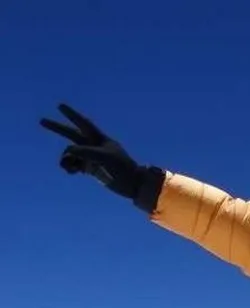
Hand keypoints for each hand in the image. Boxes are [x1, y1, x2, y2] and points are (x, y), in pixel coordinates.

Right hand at [40, 103, 160, 208]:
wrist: (133, 185)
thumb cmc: (123, 168)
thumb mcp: (105, 158)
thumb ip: (86, 152)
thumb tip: (68, 150)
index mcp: (99, 139)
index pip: (83, 123)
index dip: (71, 114)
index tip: (60, 105)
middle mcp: (93, 146)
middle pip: (71, 134)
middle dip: (57, 128)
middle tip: (41, 120)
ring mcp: (91, 157)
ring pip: (70, 153)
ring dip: (65, 159)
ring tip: (68, 168)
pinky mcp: (91, 169)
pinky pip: (74, 165)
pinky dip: (70, 167)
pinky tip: (72, 172)